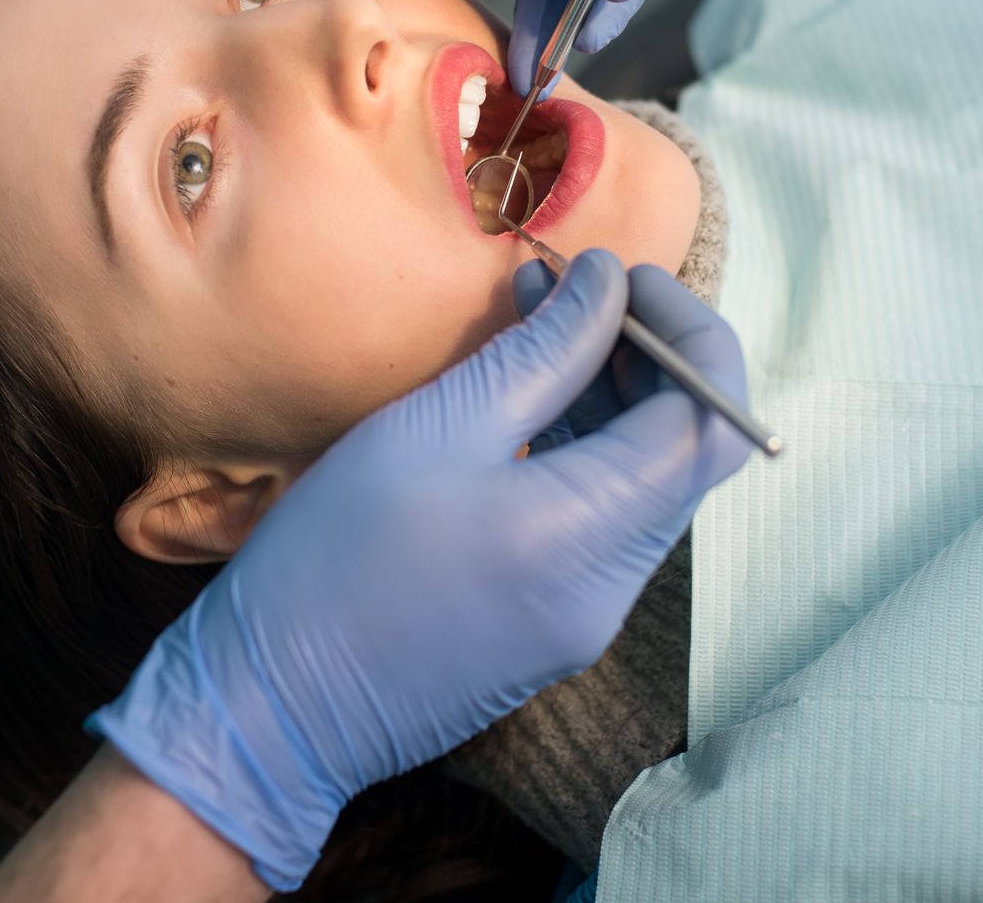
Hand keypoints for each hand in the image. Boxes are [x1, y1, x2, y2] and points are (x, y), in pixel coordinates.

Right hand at [89, 251, 752, 889]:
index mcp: (589, 535)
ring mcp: (586, 615)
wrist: (274, 705)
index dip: (687, 332)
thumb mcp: (438, 427)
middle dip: (654, 359)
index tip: (623, 278)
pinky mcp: (553, 626)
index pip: (708, 422)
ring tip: (547, 324)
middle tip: (585, 293)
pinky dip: (585, 452)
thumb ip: (544, 352)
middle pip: (686, 456)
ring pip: (645, 487)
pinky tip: (527, 399)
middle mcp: (612, 586)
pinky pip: (602, 524)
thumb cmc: (337, 558)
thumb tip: (603, 283)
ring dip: (616, 401)